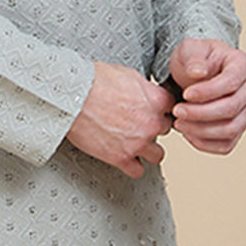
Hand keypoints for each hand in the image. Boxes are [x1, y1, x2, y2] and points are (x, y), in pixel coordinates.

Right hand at [66, 61, 175, 178]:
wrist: (73, 96)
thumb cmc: (95, 81)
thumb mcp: (128, 74)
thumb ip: (145, 88)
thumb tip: (147, 93)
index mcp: (157, 100)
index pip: (172, 108)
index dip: (160, 108)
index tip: (152, 109)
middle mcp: (152, 123)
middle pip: (165, 130)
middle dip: (152, 127)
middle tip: (137, 123)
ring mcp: (138, 143)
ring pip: (157, 155)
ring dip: (147, 149)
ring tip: (134, 143)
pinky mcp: (120, 158)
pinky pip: (137, 171)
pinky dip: (132, 165)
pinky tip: (125, 157)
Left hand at [168, 38, 245, 154]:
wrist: (195, 73)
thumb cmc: (195, 59)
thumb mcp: (189, 48)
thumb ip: (193, 56)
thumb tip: (198, 73)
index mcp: (243, 64)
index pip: (231, 83)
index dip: (207, 92)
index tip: (185, 94)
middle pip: (231, 109)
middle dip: (200, 113)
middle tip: (177, 111)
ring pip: (230, 130)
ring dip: (201, 131)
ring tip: (179, 122)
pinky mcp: (238, 127)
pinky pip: (226, 144)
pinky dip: (205, 143)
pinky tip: (188, 133)